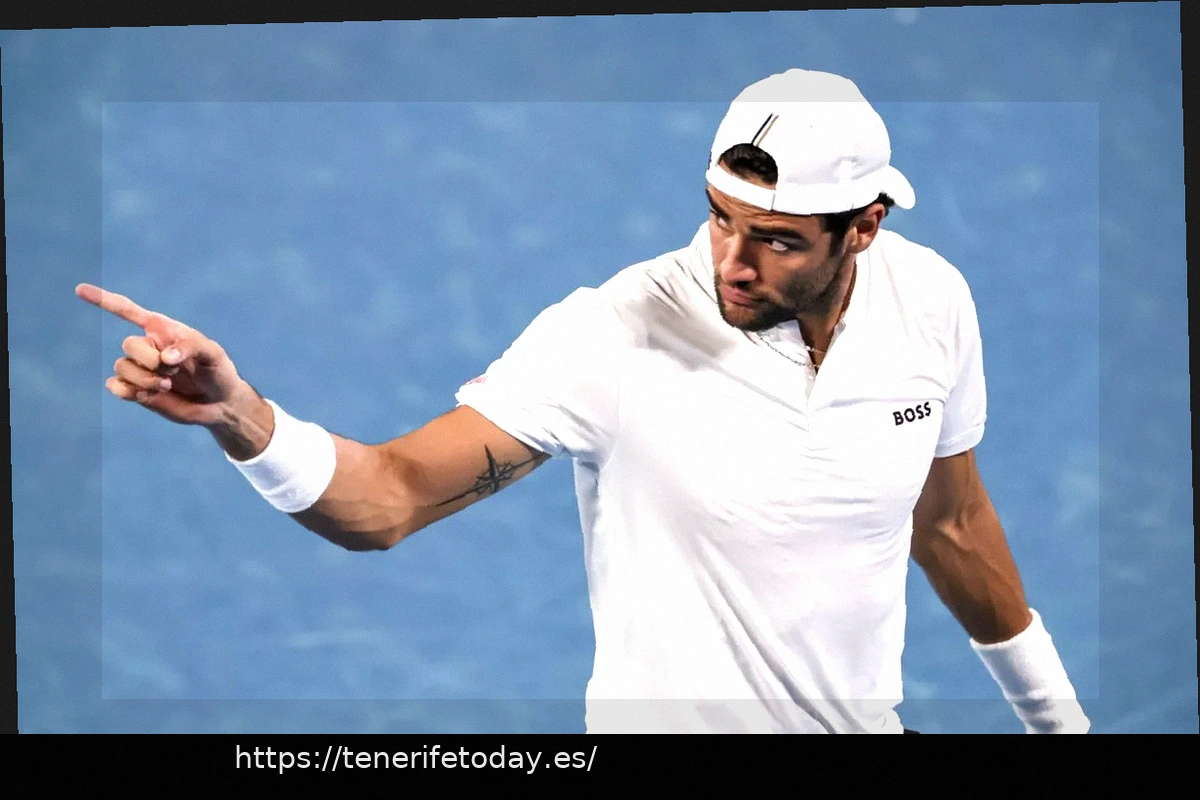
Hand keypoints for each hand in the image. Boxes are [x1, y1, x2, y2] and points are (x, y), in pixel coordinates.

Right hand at [76, 283, 249, 427]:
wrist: (219, 402)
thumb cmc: (217, 370)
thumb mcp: (213, 353)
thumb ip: (190, 347)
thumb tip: (166, 356)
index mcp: (162, 329)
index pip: (128, 311)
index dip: (104, 300)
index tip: (79, 289)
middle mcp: (147, 346)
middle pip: (128, 345)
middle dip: (150, 360)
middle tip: (174, 371)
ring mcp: (140, 368)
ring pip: (121, 367)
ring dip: (144, 379)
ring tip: (168, 385)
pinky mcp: (136, 390)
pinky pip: (115, 387)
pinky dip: (129, 392)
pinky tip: (148, 395)